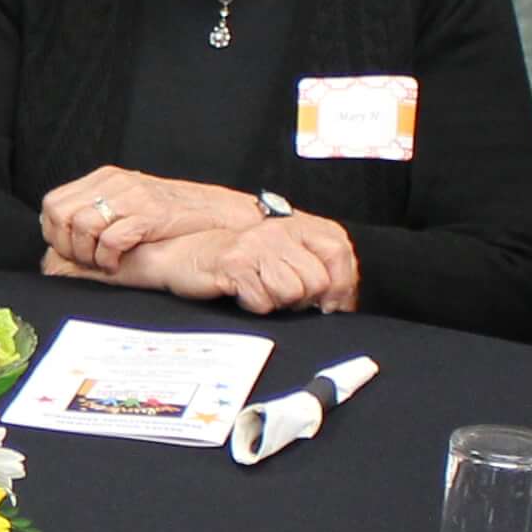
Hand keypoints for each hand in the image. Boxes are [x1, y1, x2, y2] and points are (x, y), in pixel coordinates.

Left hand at [37, 167, 259, 274]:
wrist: (216, 212)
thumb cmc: (173, 216)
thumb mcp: (129, 204)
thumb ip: (99, 214)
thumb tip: (63, 241)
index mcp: (105, 178)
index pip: (53, 202)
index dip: (53, 232)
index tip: (67, 250)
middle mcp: (114, 183)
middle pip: (60, 213)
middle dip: (65, 244)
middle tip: (83, 260)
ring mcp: (132, 196)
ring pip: (82, 226)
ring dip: (87, 254)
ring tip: (102, 263)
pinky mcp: (149, 214)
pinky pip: (111, 239)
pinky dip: (108, 258)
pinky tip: (117, 265)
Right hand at [210, 211, 356, 315]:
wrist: (188, 253)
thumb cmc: (239, 259)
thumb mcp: (282, 253)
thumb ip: (314, 265)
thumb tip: (343, 298)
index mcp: (297, 226)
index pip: (339, 251)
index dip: (342, 285)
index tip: (332, 304)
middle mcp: (280, 231)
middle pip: (319, 280)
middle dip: (306, 300)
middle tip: (286, 299)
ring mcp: (258, 246)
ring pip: (293, 292)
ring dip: (279, 302)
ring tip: (262, 291)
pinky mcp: (236, 264)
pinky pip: (263, 300)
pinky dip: (255, 305)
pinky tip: (244, 293)